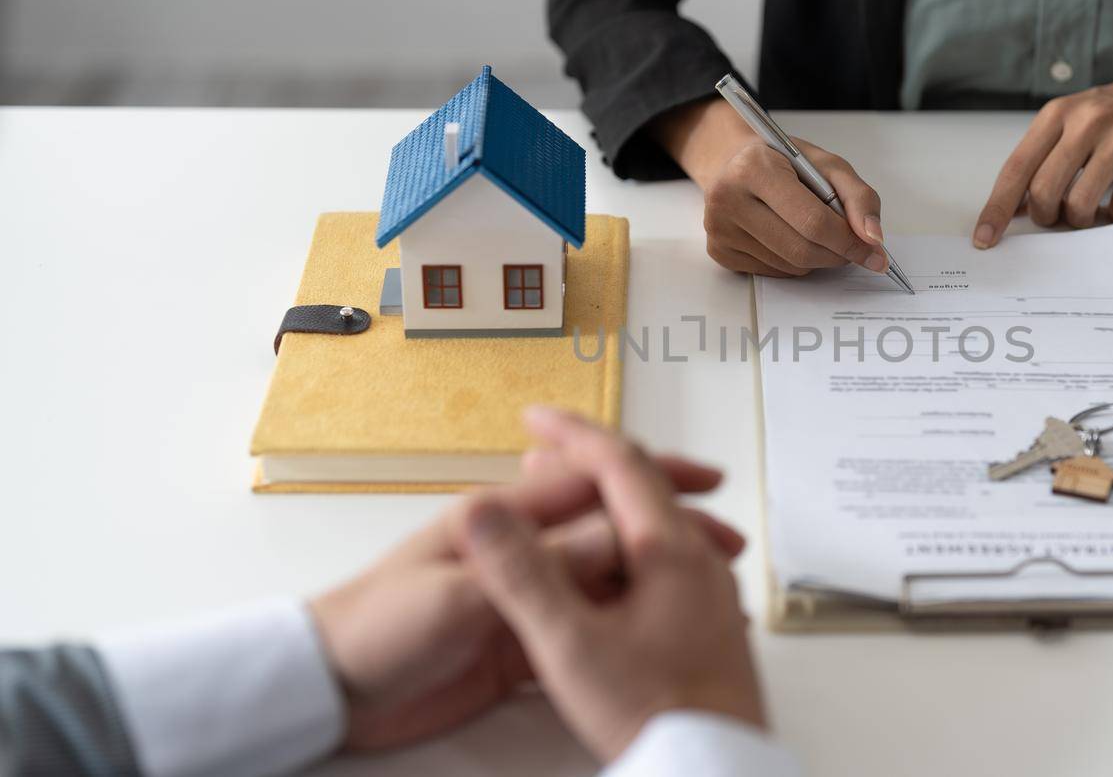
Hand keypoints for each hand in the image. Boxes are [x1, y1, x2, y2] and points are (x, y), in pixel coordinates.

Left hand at [309, 444, 743, 751]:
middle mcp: (520, 551)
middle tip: (729, 546)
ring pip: (609, 580)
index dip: (652, 478)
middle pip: (613, 530)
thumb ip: (539, 568)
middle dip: (673, 532)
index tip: (706, 482)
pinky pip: (587, 629)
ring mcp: (522, 597)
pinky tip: (663, 642)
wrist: (328, 689)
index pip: (592, 484)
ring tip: (715, 597)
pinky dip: (629, 630)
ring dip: (660, 583)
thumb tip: (616, 534)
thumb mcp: (462, 596)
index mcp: (501, 520)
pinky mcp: (518, 644)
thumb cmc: (376, 628)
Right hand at [653, 96, 888, 276]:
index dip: (849, 241)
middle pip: (802, 249)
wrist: (734, 162)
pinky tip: (788, 236)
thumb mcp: (827, 165)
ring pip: (790, 266)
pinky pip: (774, 273)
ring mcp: (719, 229)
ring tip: (814, 232)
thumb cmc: (784, 162)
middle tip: (851, 246)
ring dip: (817, 258)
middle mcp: (727, 199)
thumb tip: (874, 240)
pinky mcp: (718, 251)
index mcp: (754, 168)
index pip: (812, 221)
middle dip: (837, 254)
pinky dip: (794, 262)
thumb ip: (859, 198)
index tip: (874, 252)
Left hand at [972, 61, 1112, 246]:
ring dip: (1080, 220)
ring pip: (1081, 201)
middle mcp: (1086, 118)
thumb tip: (1013, 209)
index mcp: (1057, 114)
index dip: (998, 208)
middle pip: (1044, 189)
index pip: (1016, 168)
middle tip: (1056, 218)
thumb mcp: (1071, 124)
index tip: (985, 237)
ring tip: (1088, 212)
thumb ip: (1042, 160)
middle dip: (1045, 217)